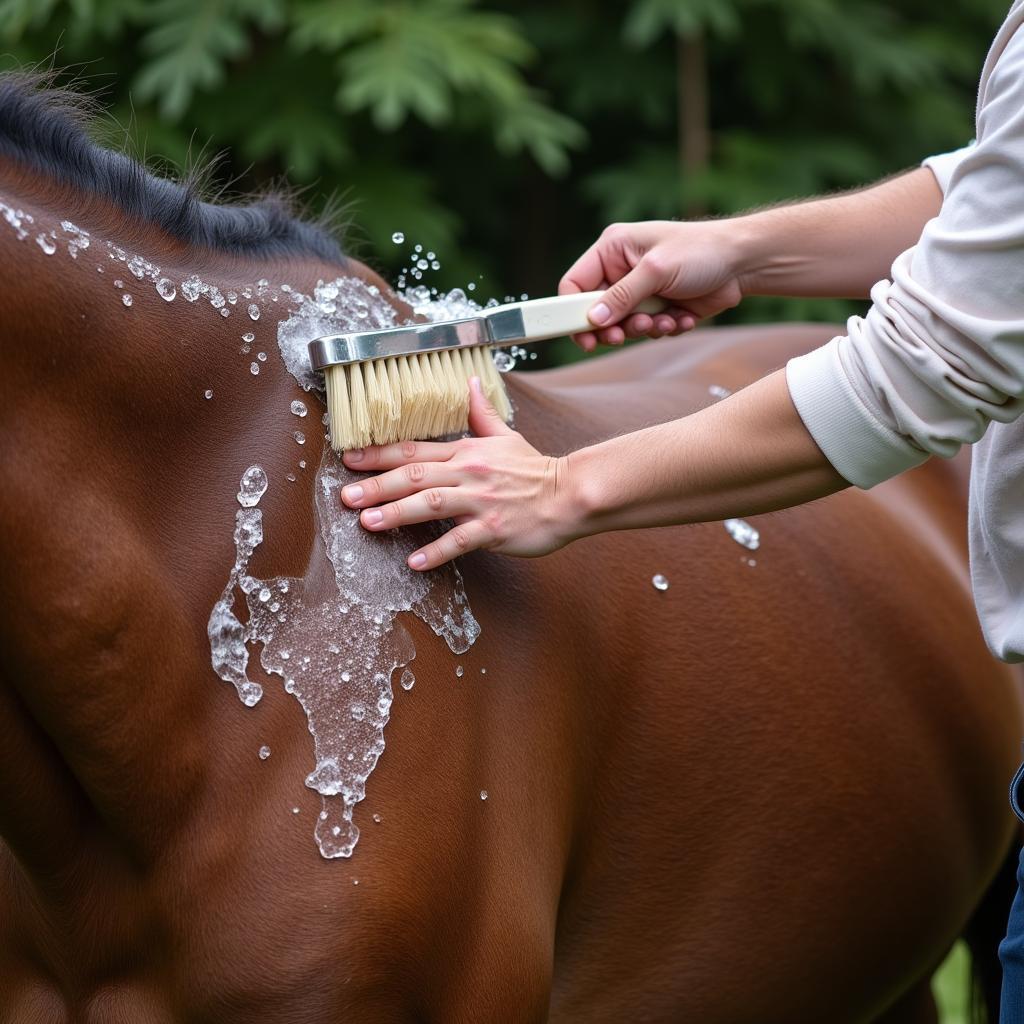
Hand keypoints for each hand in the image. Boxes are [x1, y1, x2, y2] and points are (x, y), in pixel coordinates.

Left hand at [340, 378, 577, 569]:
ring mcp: (480, 502)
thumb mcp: (506, 435)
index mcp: (466, 452)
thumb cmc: (537, 469)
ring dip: (396, 513)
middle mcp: (468, 473)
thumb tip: (470, 381)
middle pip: (414, 476)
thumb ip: (481, 412)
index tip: (349, 460)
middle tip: (345, 497)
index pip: (414, 449)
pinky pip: (460, 540)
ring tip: (368, 524)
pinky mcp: (493, 529)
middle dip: (376, 486)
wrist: (571, 494)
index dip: (379, 455)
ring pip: (430, 504)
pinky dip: (437, 552)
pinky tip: (415, 563)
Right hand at [560, 219, 746, 350]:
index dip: (573, 312)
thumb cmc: (701, 251)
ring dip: (643, 330)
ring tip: (663, 321)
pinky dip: (663, 329)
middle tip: (623, 336)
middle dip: (613, 326)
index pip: (574, 284)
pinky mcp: (658, 308)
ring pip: (622, 325)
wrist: (743, 263)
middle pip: (595, 311)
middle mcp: (621, 270)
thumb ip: (621, 297)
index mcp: (612, 249)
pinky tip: (682, 317)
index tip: (584, 336)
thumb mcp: (656, 271)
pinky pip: (647, 330)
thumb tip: (591, 321)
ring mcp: (640, 290)